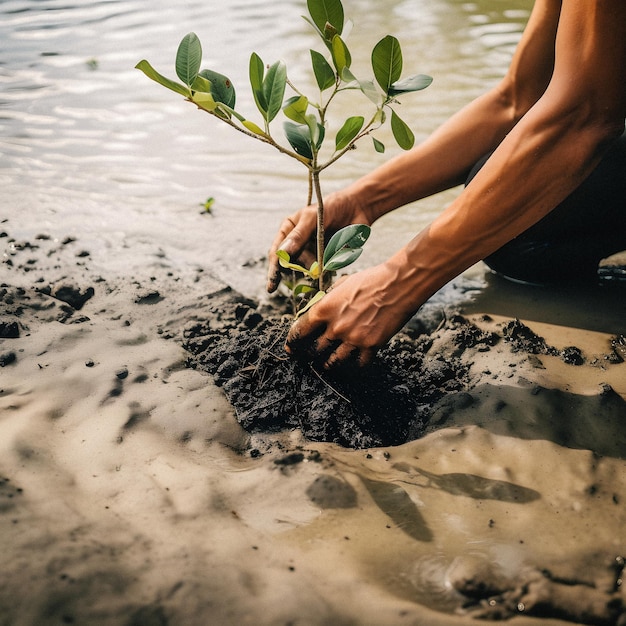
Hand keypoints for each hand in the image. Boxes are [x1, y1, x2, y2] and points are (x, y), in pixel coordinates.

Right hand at [266, 190, 372, 292]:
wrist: (357, 207)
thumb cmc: (331, 206)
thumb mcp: (312, 217)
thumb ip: (298, 235)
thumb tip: (282, 253)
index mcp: (288, 231)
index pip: (277, 253)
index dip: (273, 270)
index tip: (272, 285)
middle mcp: (298, 243)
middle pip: (293, 264)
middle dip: (301, 267)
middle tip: (313, 266)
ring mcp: (312, 252)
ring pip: (308, 269)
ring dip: (315, 269)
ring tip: (325, 258)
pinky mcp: (326, 258)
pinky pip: (323, 271)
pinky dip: (326, 271)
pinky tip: (331, 264)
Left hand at [284, 261, 416, 368]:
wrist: (398, 284)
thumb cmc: (370, 280)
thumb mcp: (341, 285)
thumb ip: (328, 300)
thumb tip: (319, 310)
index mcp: (324, 309)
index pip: (300, 331)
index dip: (292, 342)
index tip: (290, 348)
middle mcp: (336, 327)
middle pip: (314, 350)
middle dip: (308, 356)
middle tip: (308, 358)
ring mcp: (353, 339)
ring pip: (332, 362)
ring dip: (328, 364)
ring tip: (326, 365)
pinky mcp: (371, 346)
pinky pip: (357, 365)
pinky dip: (353, 366)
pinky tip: (352, 364)